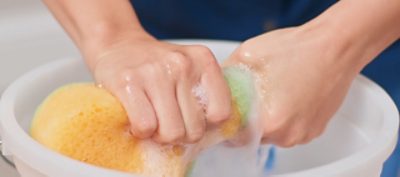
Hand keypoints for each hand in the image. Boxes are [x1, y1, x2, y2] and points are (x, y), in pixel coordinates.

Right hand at [88, 35, 230, 143]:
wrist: (118, 44)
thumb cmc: (158, 66)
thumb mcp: (190, 69)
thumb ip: (204, 96)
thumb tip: (209, 135)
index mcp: (204, 60)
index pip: (221, 113)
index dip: (205, 125)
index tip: (191, 119)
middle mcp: (182, 64)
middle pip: (195, 130)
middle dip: (181, 134)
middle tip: (168, 122)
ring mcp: (155, 72)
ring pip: (171, 133)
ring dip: (160, 135)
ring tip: (153, 121)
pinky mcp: (128, 82)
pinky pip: (146, 127)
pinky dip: (141, 132)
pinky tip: (137, 119)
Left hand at [224, 26, 360, 146]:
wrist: (336, 46)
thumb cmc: (298, 49)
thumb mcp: (248, 55)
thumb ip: (226, 76)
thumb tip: (215, 86)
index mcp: (270, 122)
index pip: (235, 137)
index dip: (228, 121)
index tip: (227, 110)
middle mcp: (288, 135)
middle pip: (253, 136)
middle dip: (246, 119)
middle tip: (248, 97)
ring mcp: (304, 134)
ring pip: (272, 134)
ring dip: (265, 118)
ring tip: (270, 93)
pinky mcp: (315, 129)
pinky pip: (290, 129)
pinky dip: (283, 117)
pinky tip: (285, 96)